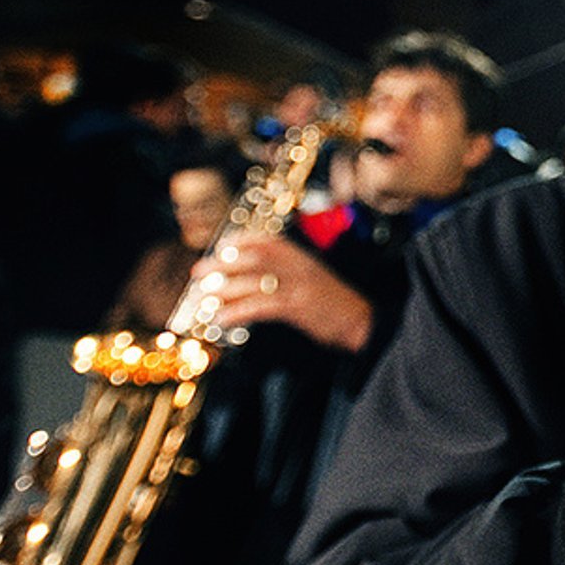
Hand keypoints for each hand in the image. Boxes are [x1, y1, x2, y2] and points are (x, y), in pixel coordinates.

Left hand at [199, 232, 373, 352]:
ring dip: (225, 289)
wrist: (364, 324)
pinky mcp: (299, 307)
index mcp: (304, 259)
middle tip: (200, 271)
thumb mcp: (314, 282)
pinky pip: (261, 306)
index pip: (269, 241)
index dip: (242, 241)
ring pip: (255, 280)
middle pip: (255, 258)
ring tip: (205, 298)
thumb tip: (255, 281)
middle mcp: (301, 267)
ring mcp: (300, 286)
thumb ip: (290, 276)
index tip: (222, 246)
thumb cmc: (336, 306)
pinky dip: (238, 311)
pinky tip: (223, 319)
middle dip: (223, 264)